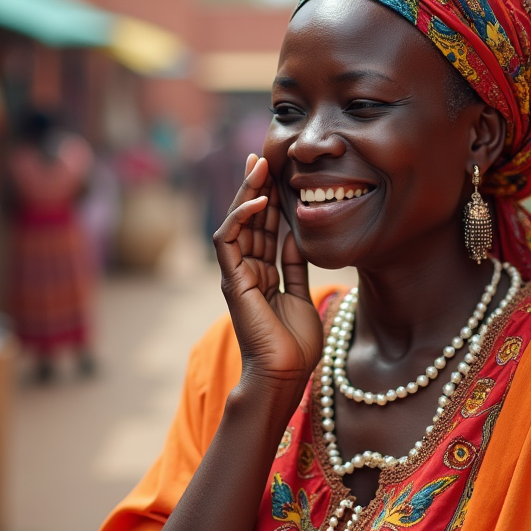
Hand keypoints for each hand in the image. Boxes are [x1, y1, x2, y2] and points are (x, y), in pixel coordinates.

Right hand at [214, 155, 323, 403]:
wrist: (285, 374)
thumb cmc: (295, 345)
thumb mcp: (301, 293)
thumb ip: (295, 266)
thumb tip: (296, 236)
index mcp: (262, 274)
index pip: (264, 228)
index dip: (271, 199)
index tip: (279, 172)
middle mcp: (246, 270)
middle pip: (249, 220)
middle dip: (256, 187)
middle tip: (263, 156)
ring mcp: (236, 275)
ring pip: (237, 223)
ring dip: (247, 193)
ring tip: (259, 165)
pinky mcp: (232, 280)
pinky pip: (229, 240)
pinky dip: (241, 217)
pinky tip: (258, 199)